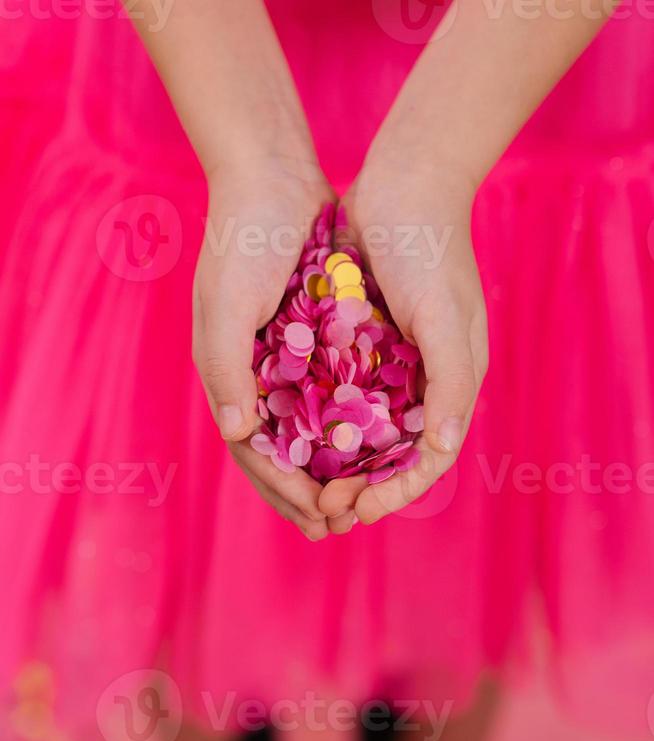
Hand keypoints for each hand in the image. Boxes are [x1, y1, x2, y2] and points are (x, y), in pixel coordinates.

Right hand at [193, 156, 334, 539]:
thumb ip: (225, 369)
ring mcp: (280, 358)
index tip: (318, 519)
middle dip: (305, 493)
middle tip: (337, 528)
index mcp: (227, 375)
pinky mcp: (308, 339)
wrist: (270, 176)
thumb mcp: (226, 304)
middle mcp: (252, 375)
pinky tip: (366, 447)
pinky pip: (324, 396)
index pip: (254, 450)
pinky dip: (340, 428)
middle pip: (278, 452)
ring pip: (303, 431)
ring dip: (325, 470)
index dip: (283, 489)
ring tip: (353, 502)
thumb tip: (238, 433)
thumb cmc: (243, 241)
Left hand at [319, 160, 487, 525]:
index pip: (426, 460)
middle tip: (320, 508)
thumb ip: (451, 384)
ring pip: (361, 430)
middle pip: (389, 454)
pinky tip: (289, 434)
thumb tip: (440, 451)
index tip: (359, 512)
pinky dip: (320, 418)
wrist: (405, 181)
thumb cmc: (432, 250)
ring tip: (302, 484)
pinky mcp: (360, 340)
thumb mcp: (447, 318)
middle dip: (358, 486)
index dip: (395, 492)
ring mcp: (390, 361)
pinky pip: (340, 392)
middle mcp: (422, 380)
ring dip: (334, 461)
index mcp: (452, 384)